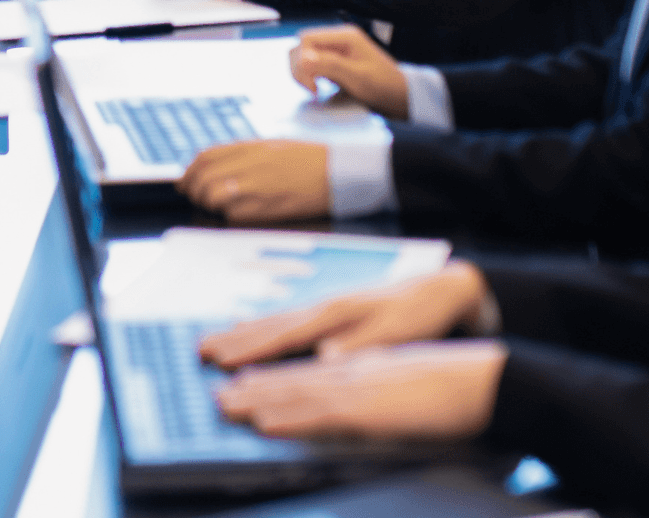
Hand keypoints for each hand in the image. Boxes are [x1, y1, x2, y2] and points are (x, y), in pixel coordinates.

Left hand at [177, 139, 330, 221]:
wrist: (341, 172)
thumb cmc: (309, 159)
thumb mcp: (273, 145)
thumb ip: (242, 153)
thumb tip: (211, 165)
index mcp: (250, 147)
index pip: (204, 158)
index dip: (189, 172)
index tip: (185, 181)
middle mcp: (249, 164)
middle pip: (203, 179)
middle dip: (195, 191)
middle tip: (199, 197)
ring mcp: (258, 186)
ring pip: (213, 197)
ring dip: (210, 204)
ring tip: (219, 206)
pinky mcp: (268, 208)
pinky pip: (235, 215)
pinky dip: (232, 216)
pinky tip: (241, 213)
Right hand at [201, 263, 491, 367]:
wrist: (448, 287)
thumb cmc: (425, 312)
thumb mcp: (399, 331)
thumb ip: (360, 345)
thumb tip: (324, 358)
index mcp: (337, 314)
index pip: (284, 335)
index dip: (251, 350)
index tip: (221, 360)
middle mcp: (324, 307)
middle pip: (270, 324)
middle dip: (234, 339)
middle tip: (200, 350)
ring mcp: (327, 305)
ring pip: (276, 319)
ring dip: (243, 332)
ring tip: (215, 340)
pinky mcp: (335, 309)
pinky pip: (288, 318)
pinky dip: (264, 325)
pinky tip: (253, 329)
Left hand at [215, 340, 506, 440]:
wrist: (495, 380)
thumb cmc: (459, 388)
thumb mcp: (408, 385)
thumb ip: (378, 392)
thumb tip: (357, 406)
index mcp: (363, 365)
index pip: (306, 370)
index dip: (270, 375)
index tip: (238, 379)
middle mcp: (353, 370)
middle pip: (291, 377)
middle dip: (249, 385)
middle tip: (212, 393)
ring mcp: (359, 387)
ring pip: (295, 393)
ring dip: (255, 399)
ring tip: (222, 405)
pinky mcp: (370, 408)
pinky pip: (319, 415)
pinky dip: (286, 418)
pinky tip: (262, 424)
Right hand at [291, 26, 408, 118]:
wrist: (401, 97)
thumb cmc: (384, 86)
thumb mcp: (358, 77)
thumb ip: (330, 65)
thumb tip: (302, 58)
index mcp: (345, 36)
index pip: (307, 39)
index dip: (301, 60)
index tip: (310, 83)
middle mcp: (338, 39)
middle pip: (302, 46)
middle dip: (300, 67)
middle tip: (311, 88)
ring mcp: (336, 50)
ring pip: (304, 55)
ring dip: (303, 72)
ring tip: (314, 88)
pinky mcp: (335, 61)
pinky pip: (312, 63)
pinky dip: (310, 75)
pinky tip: (319, 86)